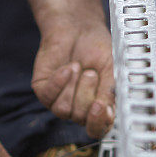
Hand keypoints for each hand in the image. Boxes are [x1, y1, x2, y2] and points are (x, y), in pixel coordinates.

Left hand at [31, 21, 114, 137]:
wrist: (79, 27)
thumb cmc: (98, 49)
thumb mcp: (112, 69)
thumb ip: (111, 91)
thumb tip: (109, 111)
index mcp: (98, 108)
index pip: (97, 129)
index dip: (98, 122)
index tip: (101, 106)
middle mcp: (78, 109)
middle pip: (79, 118)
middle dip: (86, 93)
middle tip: (91, 72)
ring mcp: (59, 101)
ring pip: (63, 110)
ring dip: (73, 86)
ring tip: (78, 66)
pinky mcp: (43, 90)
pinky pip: (48, 96)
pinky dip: (59, 81)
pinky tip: (67, 67)